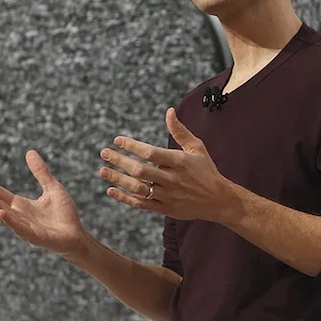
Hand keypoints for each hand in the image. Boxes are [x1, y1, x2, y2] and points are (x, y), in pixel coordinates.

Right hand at [0, 150, 88, 257]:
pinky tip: (0, 213)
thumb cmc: (64, 213)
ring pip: (5, 216)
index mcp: (21, 205)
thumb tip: (29, 151)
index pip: (0, 193)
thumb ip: (40, 172)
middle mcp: (19, 216)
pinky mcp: (34, 237)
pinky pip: (19, 228)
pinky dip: (9, 221)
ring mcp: (25, 227)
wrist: (77, 235)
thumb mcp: (53, 187)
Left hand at [99, 107, 231, 221]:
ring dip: (118, 179)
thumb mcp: (196, 147)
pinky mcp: (165, 209)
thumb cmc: (206, 170)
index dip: (133, 146)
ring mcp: (168, 196)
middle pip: (140, 171)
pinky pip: (141, 204)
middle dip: (120, 161)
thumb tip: (169, 111)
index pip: (151, 153)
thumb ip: (180, 131)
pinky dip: (125, 198)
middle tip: (104, 153)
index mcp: (179, 162)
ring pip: (138, 188)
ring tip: (102, 171)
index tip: (118, 140)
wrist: (218, 200)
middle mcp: (172, 179)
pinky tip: (111, 190)